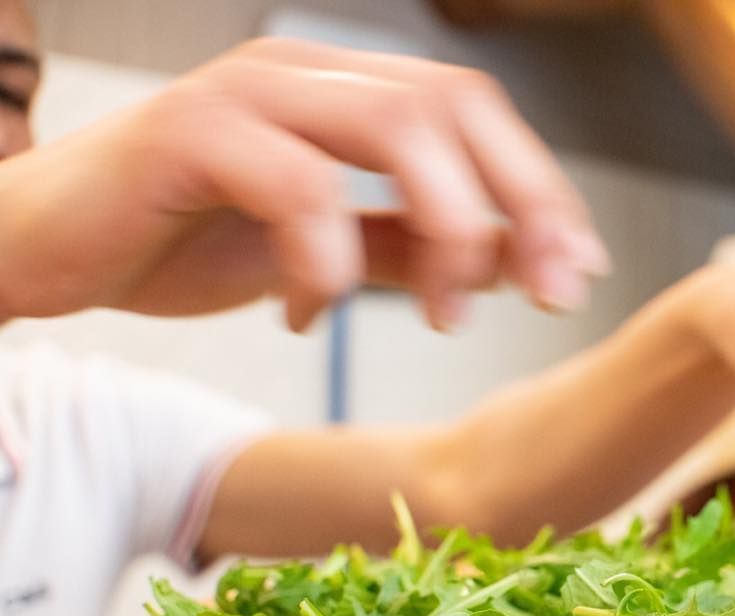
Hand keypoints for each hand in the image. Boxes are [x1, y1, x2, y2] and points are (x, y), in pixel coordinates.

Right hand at [0, 38, 606, 330]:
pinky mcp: (189, 133)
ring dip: (443, 231)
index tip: (574, 273)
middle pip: (453, 105)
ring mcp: (247, 94)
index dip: (539, 188)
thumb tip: (507, 262)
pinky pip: (299, 187)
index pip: (475, 111)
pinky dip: (326, 264)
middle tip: (542, 295)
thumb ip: (408, 248)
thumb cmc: (181, 239)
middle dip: (519, 204)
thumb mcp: (323, 252)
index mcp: (344, 91)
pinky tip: (306, 314)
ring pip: (394, 130)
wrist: (43, 250)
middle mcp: (305, 74)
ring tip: (440, 315)